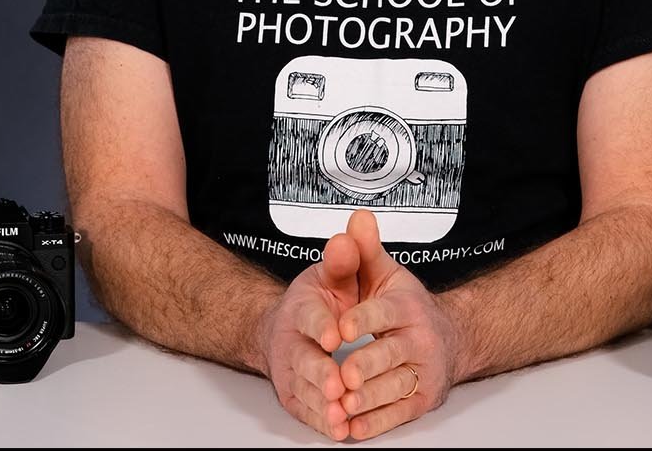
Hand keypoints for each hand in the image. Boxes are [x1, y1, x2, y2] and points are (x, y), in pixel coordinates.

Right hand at [257, 231, 361, 439]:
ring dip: (322, 403)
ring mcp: (292, 372)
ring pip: (305, 390)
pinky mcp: (296, 396)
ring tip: (342, 413)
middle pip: (303, 359)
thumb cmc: (319, 301)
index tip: (336, 335)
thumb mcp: (336, 272)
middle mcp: (291, 342)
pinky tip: (338, 429)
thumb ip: (349, 255)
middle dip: (320, 373)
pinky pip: (308, 411)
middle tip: (339, 384)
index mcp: (302, 308)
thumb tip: (361, 222)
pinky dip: (321, 422)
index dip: (321, 325)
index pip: (309, 316)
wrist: (290, 330)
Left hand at [335, 209, 463, 440]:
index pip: (384, 312)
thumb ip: (365, 250)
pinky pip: (400, 412)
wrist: (449, 339)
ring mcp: (424, 372)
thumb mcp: (387, 275)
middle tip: (343, 376)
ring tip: (346, 405)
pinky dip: (378, 422)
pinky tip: (356, 427)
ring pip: (396, 386)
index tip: (340, 329)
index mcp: (407, 306)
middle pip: (392, 354)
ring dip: (371, 399)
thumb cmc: (407, 307)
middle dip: (367, 366)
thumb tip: (357, 218)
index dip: (362, 320)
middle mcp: (420, 339)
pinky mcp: (423, 399)